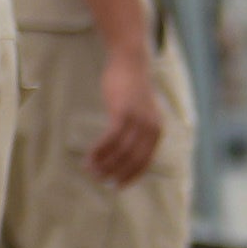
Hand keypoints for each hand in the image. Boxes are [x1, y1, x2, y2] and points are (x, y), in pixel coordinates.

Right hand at [79, 64, 172, 190]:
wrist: (130, 62)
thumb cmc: (131, 87)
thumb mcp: (140, 111)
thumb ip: (138, 129)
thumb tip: (126, 150)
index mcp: (157, 131)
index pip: (145, 162)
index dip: (130, 176)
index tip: (117, 185)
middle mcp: (151, 128)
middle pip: (133, 160)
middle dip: (116, 173)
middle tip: (100, 180)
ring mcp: (137, 120)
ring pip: (121, 152)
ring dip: (104, 164)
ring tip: (91, 170)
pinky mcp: (123, 112)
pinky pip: (110, 139)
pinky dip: (99, 151)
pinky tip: (89, 156)